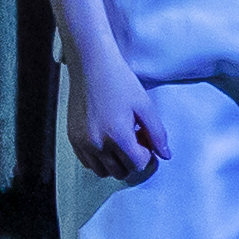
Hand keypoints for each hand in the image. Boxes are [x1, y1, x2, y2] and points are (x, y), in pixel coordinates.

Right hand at [65, 56, 166, 184]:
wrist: (91, 67)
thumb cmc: (120, 83)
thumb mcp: (145, 106)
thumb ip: (157, 133)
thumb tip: (166, 155)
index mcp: (117, 136)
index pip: (137, 164)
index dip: (147, 155)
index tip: (147, 141)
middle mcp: (97, 144)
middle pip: (120, 171)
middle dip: (132, 160)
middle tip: (136, 140)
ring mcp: (82, 143)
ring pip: (102, 171)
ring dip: (115, 162)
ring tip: (121, 141)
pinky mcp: (72, 138)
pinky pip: (87, 162)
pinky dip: (99, 158)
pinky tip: (107, 140)